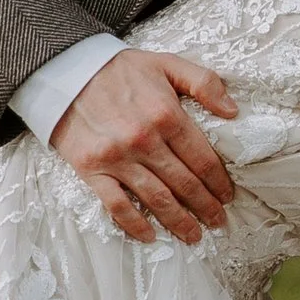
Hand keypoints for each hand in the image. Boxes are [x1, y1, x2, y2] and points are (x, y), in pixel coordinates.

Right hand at [50, 49, 238, 243]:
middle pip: (184, 183)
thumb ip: (204, 82)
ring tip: (194, 235)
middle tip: (218, 222)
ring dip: (179, 221)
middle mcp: (145, 139)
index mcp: (167, 114)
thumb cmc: (119, 69)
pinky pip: (117, 205)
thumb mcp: (167, 63)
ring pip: (156, 198)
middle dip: (205, 207)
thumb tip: (234, 111)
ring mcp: (117, 157)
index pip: (203, 158)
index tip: (227, 196)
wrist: (66, 71)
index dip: (219, 181)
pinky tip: (150, 236)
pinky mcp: (92, 169)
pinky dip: (135, 224)